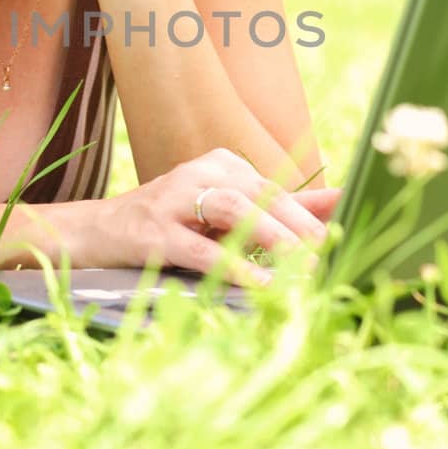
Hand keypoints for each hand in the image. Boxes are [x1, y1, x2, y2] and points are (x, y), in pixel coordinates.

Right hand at [92, 147, 342, 289]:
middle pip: (261, 194)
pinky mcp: (154, 231)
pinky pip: (199, 247)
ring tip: (301, 264)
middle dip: (299, 224)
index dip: (312, 213)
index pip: (277, 187)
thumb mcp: (224, 210)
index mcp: (222, 165)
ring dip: (271, 236)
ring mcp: (175, 200)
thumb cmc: (171, 223)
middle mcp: (200, 173)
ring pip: (234, 210)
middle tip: (330, 252)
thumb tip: (342, 201)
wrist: (99, 231)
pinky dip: (232, 265)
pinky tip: (258, 284)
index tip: (348, 233)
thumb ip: (281, 206)